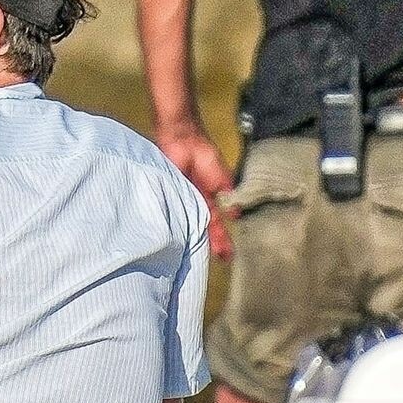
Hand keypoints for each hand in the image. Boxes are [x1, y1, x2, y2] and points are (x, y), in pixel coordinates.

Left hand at [157, 126, 236, 259]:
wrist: (181, 139)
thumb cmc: (203, 155)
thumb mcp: (221, 178)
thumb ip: (227, 195)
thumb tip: (236, 215)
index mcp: (208, 200)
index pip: (216, 225)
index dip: (222, 240)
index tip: (227, 258)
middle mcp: (194, 204)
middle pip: (200, 229)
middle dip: (207, 245)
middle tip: (213, 263)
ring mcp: (180, 200)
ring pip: (185, 224)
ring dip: (189, 239)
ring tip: (191, 259)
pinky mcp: (167, 194)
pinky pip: (169, 212)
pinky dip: (172, 224)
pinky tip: (173, 240)